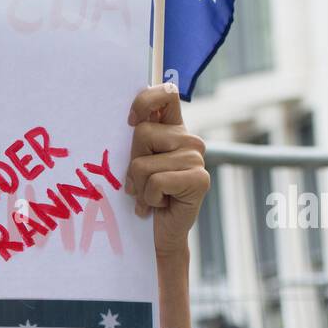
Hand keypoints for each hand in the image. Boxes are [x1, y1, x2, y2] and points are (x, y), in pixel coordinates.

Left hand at [124, 83, 209, 258]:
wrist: (160, 234)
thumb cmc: (144, 196)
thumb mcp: (136, 163)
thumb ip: (137, 139)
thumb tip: (130, 119)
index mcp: (174, 129)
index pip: (166, 93)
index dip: (144, 102)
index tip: (129, 122)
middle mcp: (188, 139)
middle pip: (141, 133)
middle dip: (131, 162)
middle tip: (141, 182)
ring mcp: (196, 158)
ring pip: (143, 162)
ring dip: (139, 186)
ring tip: (150, 196)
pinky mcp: (199, 179)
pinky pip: (156, 181)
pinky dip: (149, 198)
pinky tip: (158, 205)